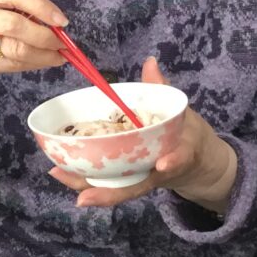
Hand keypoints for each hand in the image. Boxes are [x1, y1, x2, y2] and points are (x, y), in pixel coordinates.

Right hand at [0, 0, 67, 125]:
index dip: (40, 5)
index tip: (61, 19)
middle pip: (15, 24)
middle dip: (44, 35)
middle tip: (62, 41)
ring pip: (17, 49)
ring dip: (44, 54)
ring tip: (59, 54)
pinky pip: (15, 64)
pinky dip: (36, 63)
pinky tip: (47, 60)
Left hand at [48, 57, 237, 211]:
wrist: (197, 162)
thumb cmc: (186, 134)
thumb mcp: (180, 111)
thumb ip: (162, 89)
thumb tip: (150, 62)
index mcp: (181, 153)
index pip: (179, 159)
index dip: (172, 162)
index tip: (163, 164)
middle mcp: (159, 172)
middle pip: (134, 186)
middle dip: (108, 191)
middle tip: (83, 194)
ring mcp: (142, 179)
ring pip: (116, 189)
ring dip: (88, 186)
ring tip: (59, 173)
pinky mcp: (129, 179)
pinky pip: (108, 183)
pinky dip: (86, 180)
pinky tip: (60, 170)